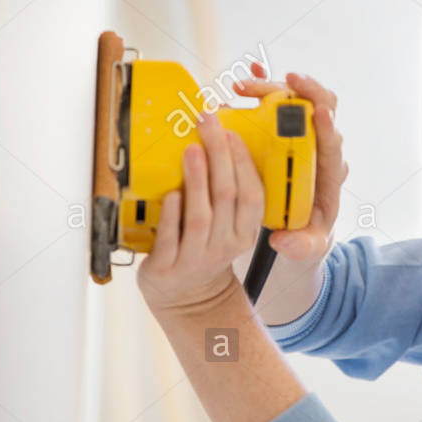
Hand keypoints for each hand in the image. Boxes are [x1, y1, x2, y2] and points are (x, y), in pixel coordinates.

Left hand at [136, 109, 265, 315]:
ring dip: (197, 178)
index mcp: (245, 233)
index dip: (244, 162)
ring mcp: (196, 259)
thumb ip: (227, 196)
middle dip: (219, 155)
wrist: (187, 297)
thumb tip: (218, 141)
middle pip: (227, 195)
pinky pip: (171, 237)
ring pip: (202, 215)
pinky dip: (172, 213)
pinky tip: (172, 192)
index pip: (253, 194)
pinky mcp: (168, 268)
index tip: (232, 133)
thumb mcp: (228, 228)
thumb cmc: (206, 249)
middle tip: (208, 124)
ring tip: (192, 149)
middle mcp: (225, 246)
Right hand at [231, 64, 348, 261]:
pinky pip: (275, 99)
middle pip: (320, 106)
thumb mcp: (307, 244)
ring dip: (271, 87)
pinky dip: (264, 82)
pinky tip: (250, 71)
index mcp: (326, 172)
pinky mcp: (280, 128)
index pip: (333, 144)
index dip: (328, 126)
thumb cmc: (306, 231)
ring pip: (295, 98)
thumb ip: (300, 246)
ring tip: (242, 89)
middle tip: (281, 83)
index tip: (319, 114)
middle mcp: (317, 146)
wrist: (297, 223)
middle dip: (303, 91)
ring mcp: (299, 133)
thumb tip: (283, 241)